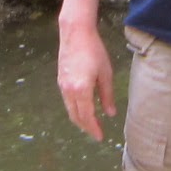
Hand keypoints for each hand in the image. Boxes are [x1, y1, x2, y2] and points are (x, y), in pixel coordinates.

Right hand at [58, 21, 117, 140]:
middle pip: (76, 116)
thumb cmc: (94, 51)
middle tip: (96, 132)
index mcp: (81, 90)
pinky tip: (83, 107)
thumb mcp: (106, 73)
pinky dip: (75, 108)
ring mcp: (62, 85)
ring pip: (70, 109)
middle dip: (86, 127)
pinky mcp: (60, 80)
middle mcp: (69, 90)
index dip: (94, 128)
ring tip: (91, 122)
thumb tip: (110, 114)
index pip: (87, 116)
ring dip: (80, 118)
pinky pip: (67, 100)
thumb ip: (107, 95)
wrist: (76, 33)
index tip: (101, 137)